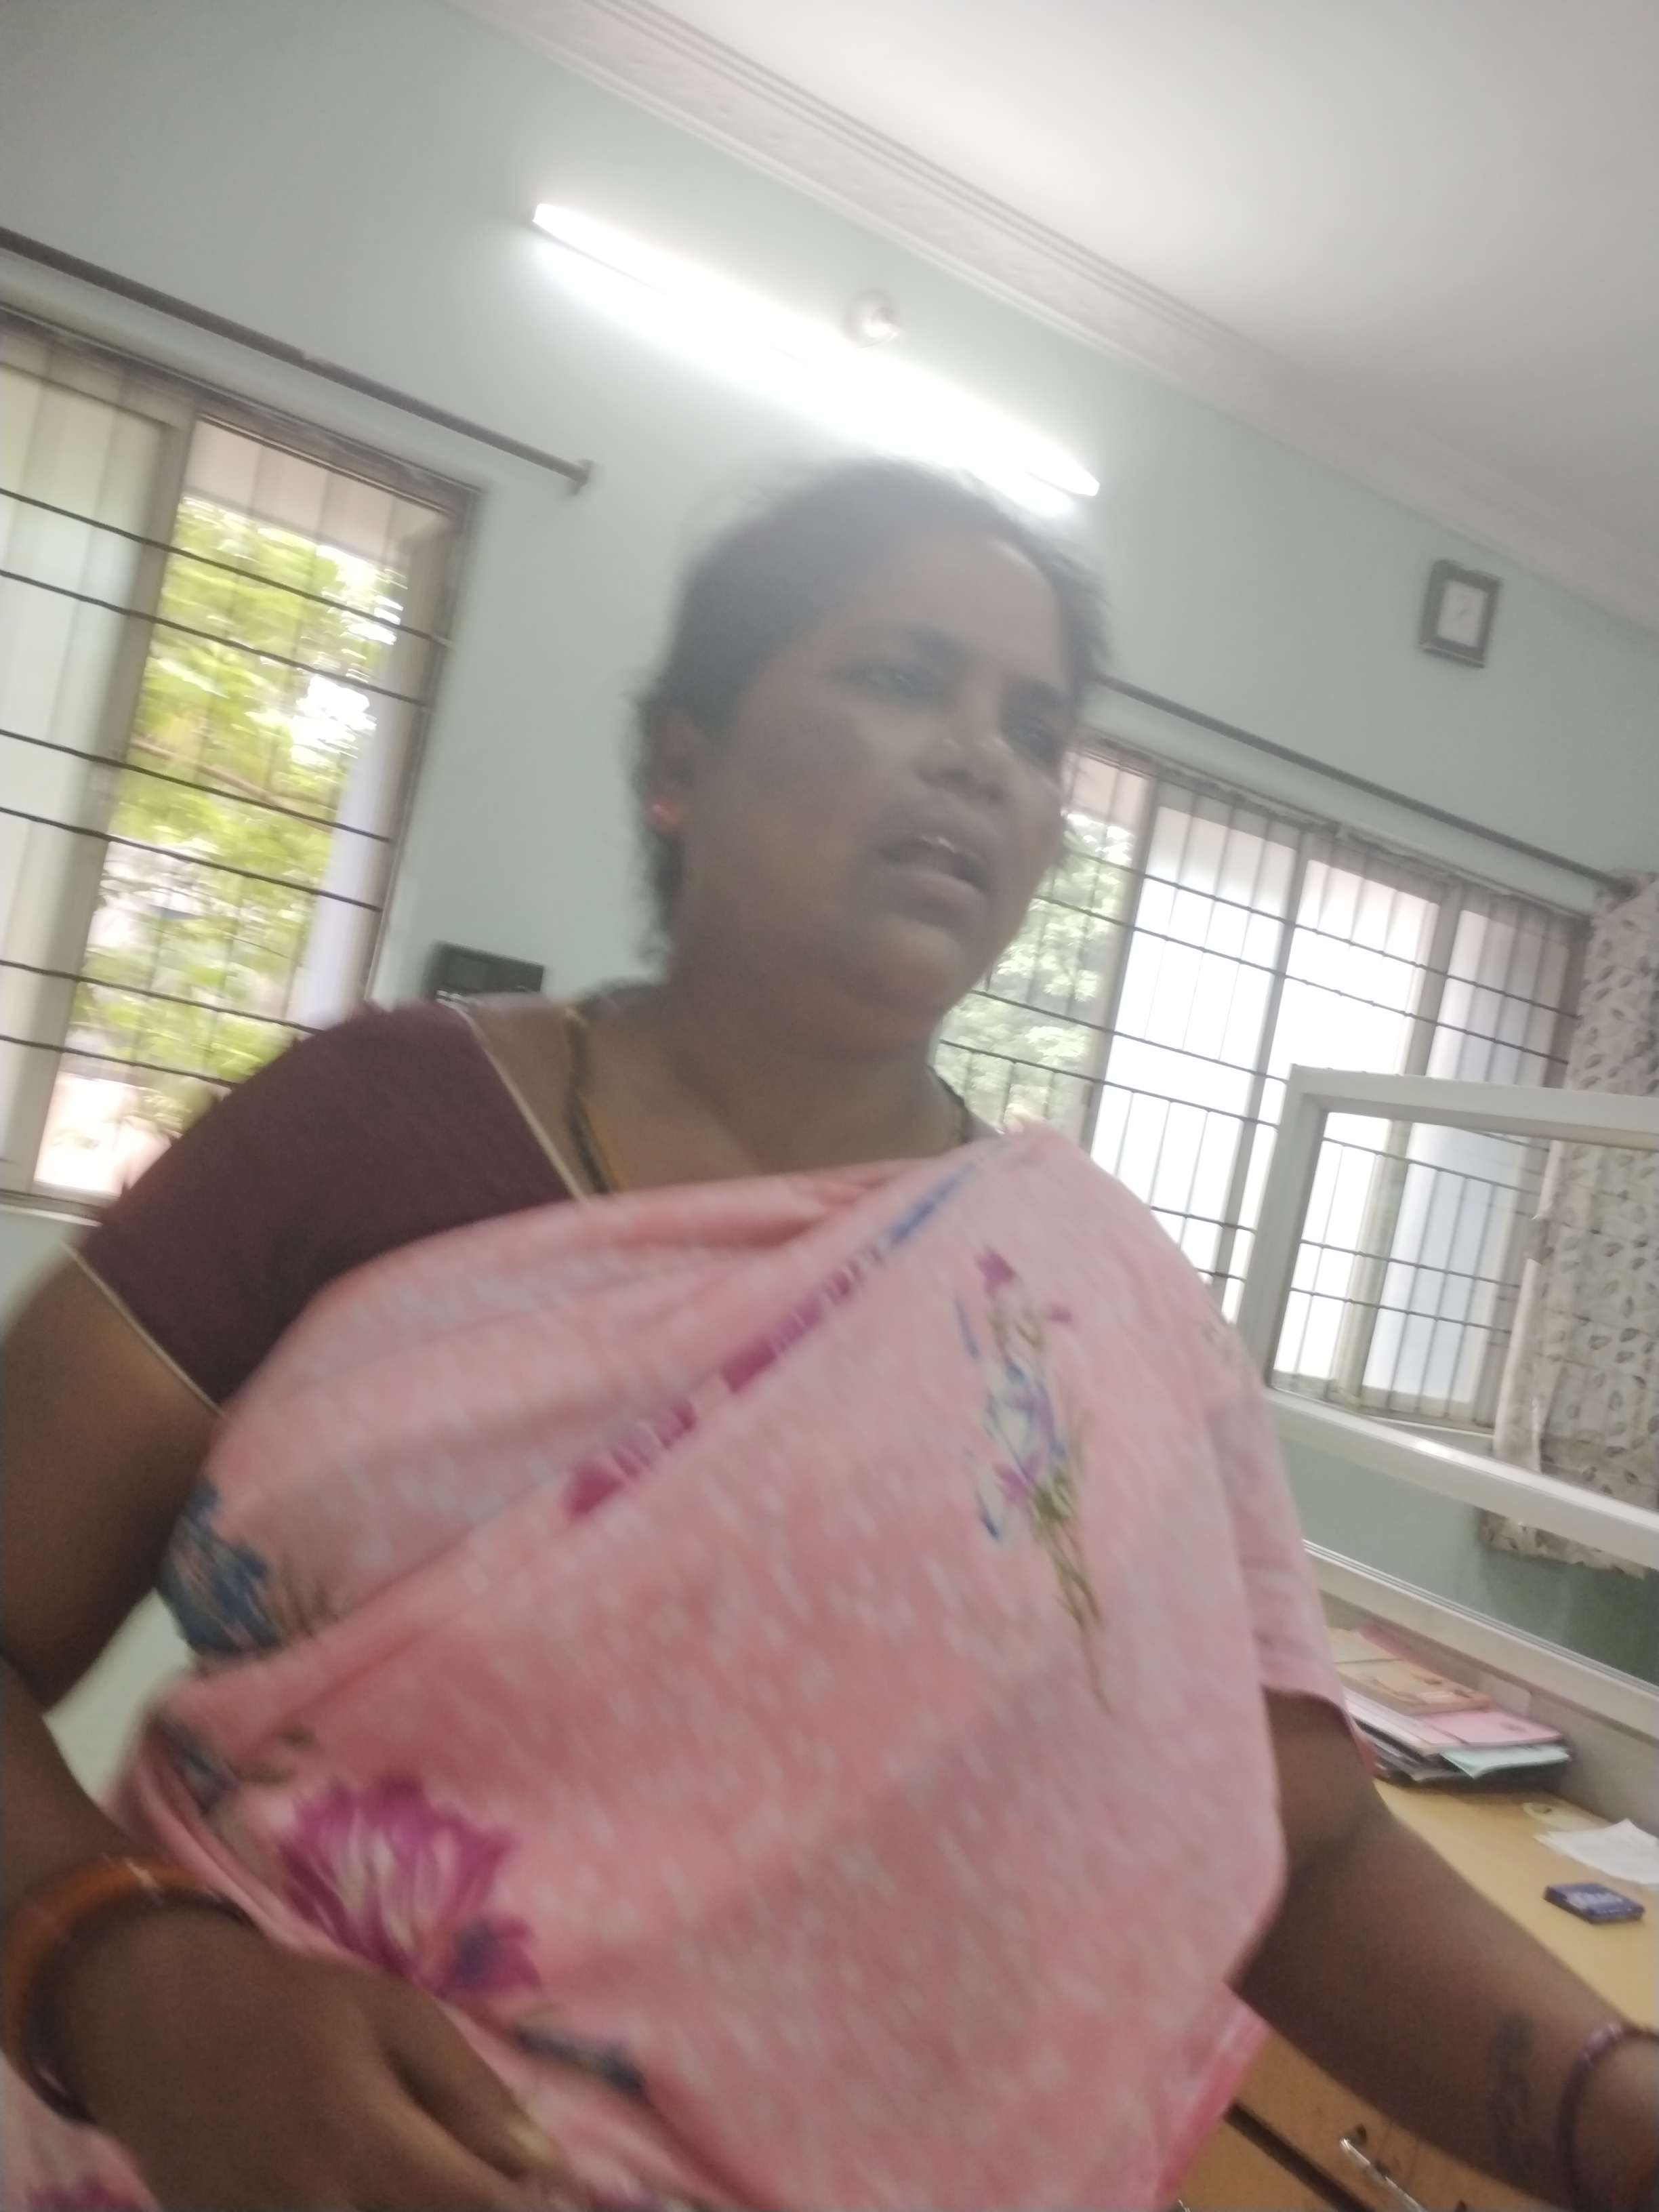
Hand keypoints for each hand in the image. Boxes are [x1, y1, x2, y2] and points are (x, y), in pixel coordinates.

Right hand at [47, 1907, 573, 2208]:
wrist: (158, 2023)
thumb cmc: (291, 2004)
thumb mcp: (395, 2015)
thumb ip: (470, 2092)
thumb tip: (542, 2160)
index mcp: (364, 2140)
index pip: (476, 2204)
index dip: (520, 2200)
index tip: (544, 2186)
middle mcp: (317, 2206)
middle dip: (464, 2200)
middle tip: (471, 2171)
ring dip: (413, 2200)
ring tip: (418, 2168)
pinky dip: (361, 2203)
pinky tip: (367, 2178)